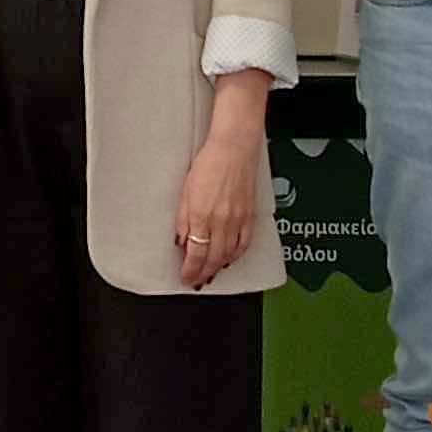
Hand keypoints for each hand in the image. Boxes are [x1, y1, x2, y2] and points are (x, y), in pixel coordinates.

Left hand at [175, 124, 260, 289]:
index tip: (185, 277)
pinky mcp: (250, 216)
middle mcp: (220, 222)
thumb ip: (182, 220)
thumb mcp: (185, 193)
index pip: (195, 254)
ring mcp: (237, 221)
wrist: (233, 150)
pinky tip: (230, 259)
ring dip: (219, 267)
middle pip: (213, 259)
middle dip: (203, 274)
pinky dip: (236, 255)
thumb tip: (181, 241)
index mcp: (201, 216)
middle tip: (197, 281)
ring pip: (229, 255)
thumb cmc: (208, 165)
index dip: (190, 270)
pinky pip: (244, 244)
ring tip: (210, 273)